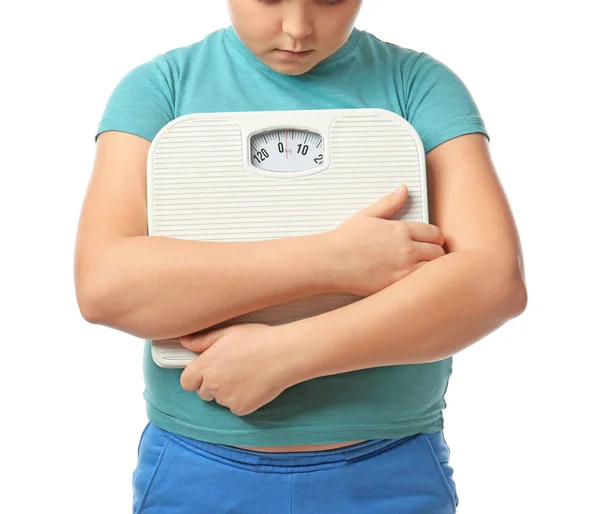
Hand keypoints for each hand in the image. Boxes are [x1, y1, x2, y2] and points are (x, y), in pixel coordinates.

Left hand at [179, 323, 298, 416]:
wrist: (285, 354)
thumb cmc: (257, 339)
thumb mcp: (228, 332)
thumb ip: (202, 340)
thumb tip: (183, 342)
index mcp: (206, 365)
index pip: (186, 382)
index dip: (196, 377)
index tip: (208, 371)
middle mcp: (212, 384)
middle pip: (203, 392)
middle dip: (212, 384)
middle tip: (232, 370)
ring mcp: (227, 399)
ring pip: (220, 400)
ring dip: (227, 392)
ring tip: (246, 375)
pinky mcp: (242, 409)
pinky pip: (236, 407)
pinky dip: (242, 399)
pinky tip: (254, 384)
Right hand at [327, 185, 445, 296]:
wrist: (330, 261)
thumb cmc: (345, 240)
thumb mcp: (367, 215)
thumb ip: (389, 203)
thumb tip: (403, 190)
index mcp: (400, 230)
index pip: (435, 233)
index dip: (436, 238)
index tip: (432, 242)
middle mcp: (406, 249)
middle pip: (439, 252)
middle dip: (436, 253)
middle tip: (428, 257)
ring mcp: (402, 269)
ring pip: (434, 270)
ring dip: (431, 269)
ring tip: (422, 270)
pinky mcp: (396, 285)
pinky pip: (420, 284)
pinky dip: (421, 283)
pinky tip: (413, 282)